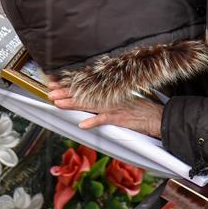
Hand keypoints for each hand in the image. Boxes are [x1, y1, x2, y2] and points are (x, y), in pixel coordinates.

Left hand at [48, 81, 162, 137]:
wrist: (157, 117)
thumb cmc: (139, 110)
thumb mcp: (121, 102)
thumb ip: (105, 102)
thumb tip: (89, 103)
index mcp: (109, 93)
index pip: (85, 87)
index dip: (69, 85)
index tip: (54, 83)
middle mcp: (109, 97)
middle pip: (84, 94)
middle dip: (65, 93)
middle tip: (50, 92)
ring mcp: (114, 106)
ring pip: (90, 104)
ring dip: (74, 104)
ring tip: (59, 104)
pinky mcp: (121, 118)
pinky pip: (105, 119)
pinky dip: (94, 122)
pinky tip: (83, 124)